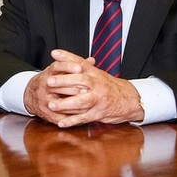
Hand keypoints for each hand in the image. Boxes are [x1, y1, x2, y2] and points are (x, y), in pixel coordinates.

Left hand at [24, 49, 144, 126]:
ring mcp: (98, 99)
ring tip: (51, 105)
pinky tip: (61, 122)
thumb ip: (76, 64)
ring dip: (65, 104)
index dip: (67, 57)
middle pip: (80, 81)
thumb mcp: (95, 72)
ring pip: (81, 101)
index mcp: (94, 73)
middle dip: (64, 81)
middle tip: (48, 82)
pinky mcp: (99, 113)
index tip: (54, 54)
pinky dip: (72, 121)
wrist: (129, 99)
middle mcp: (96, 84)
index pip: (80, 62)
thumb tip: (56, 54)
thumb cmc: (107, 85)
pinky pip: (84, 118)